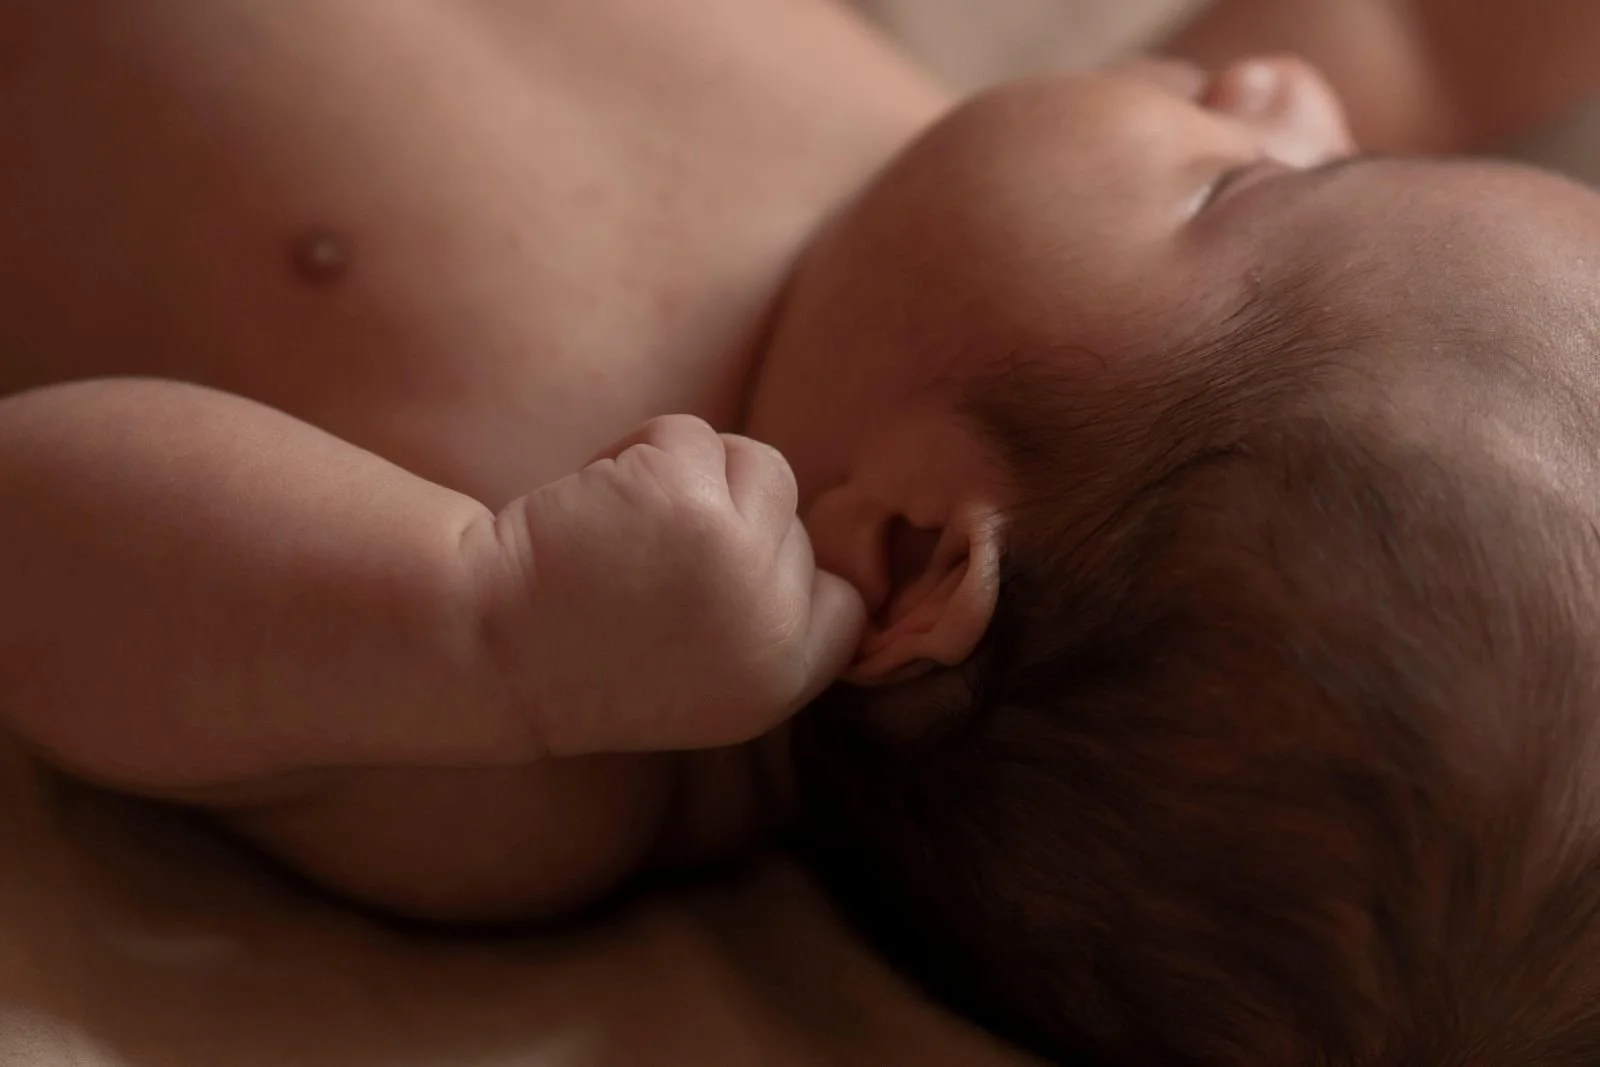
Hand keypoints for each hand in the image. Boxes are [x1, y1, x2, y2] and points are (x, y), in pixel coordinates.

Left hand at [488, 416, 866, 755]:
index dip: (789, 572)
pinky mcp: (692, 504)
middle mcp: (774, 632)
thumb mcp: (698, 674)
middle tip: (641, 563)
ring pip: (756, 464)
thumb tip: (801, 538)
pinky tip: (588, 508)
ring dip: (688, 473)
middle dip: (725, 515)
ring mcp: (740, 564)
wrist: (473, 648)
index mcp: (777, 684)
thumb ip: (760, 624)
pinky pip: (690, 435)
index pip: (844, 606)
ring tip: (617, 529)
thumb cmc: (573, 653)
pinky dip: (636, 450)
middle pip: (793, 518)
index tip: (724, 570)